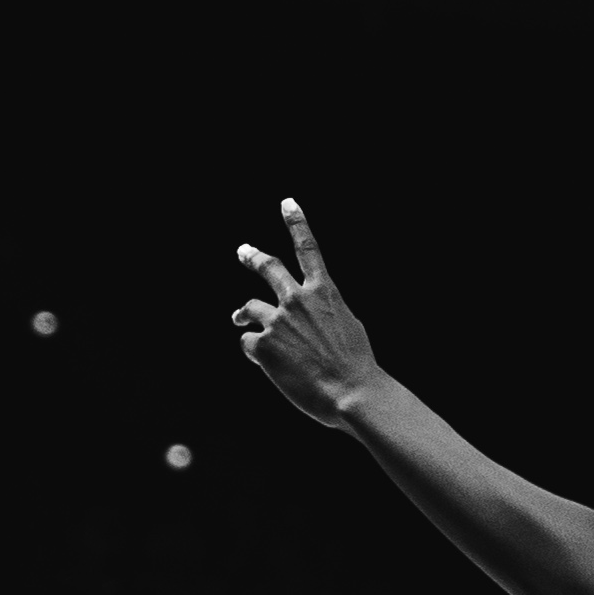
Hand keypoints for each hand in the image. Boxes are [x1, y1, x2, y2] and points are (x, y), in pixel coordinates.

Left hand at [232, 199, 379, 429]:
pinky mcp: (263, 346)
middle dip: (253, 257)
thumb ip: (322, 311)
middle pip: (269, 267)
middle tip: (243, 250)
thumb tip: (302, 314)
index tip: (287, 202)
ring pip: (249, 307)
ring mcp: (278, 321)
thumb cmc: (355, 362)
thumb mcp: (346, 323)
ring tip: (238, 317)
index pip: (308, 247)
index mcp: (324, 290)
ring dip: (243, 312)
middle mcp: (297, 299)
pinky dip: (253, 349)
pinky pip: (248, 342)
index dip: (296, 222)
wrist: (351, 392)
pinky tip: (262, 361)